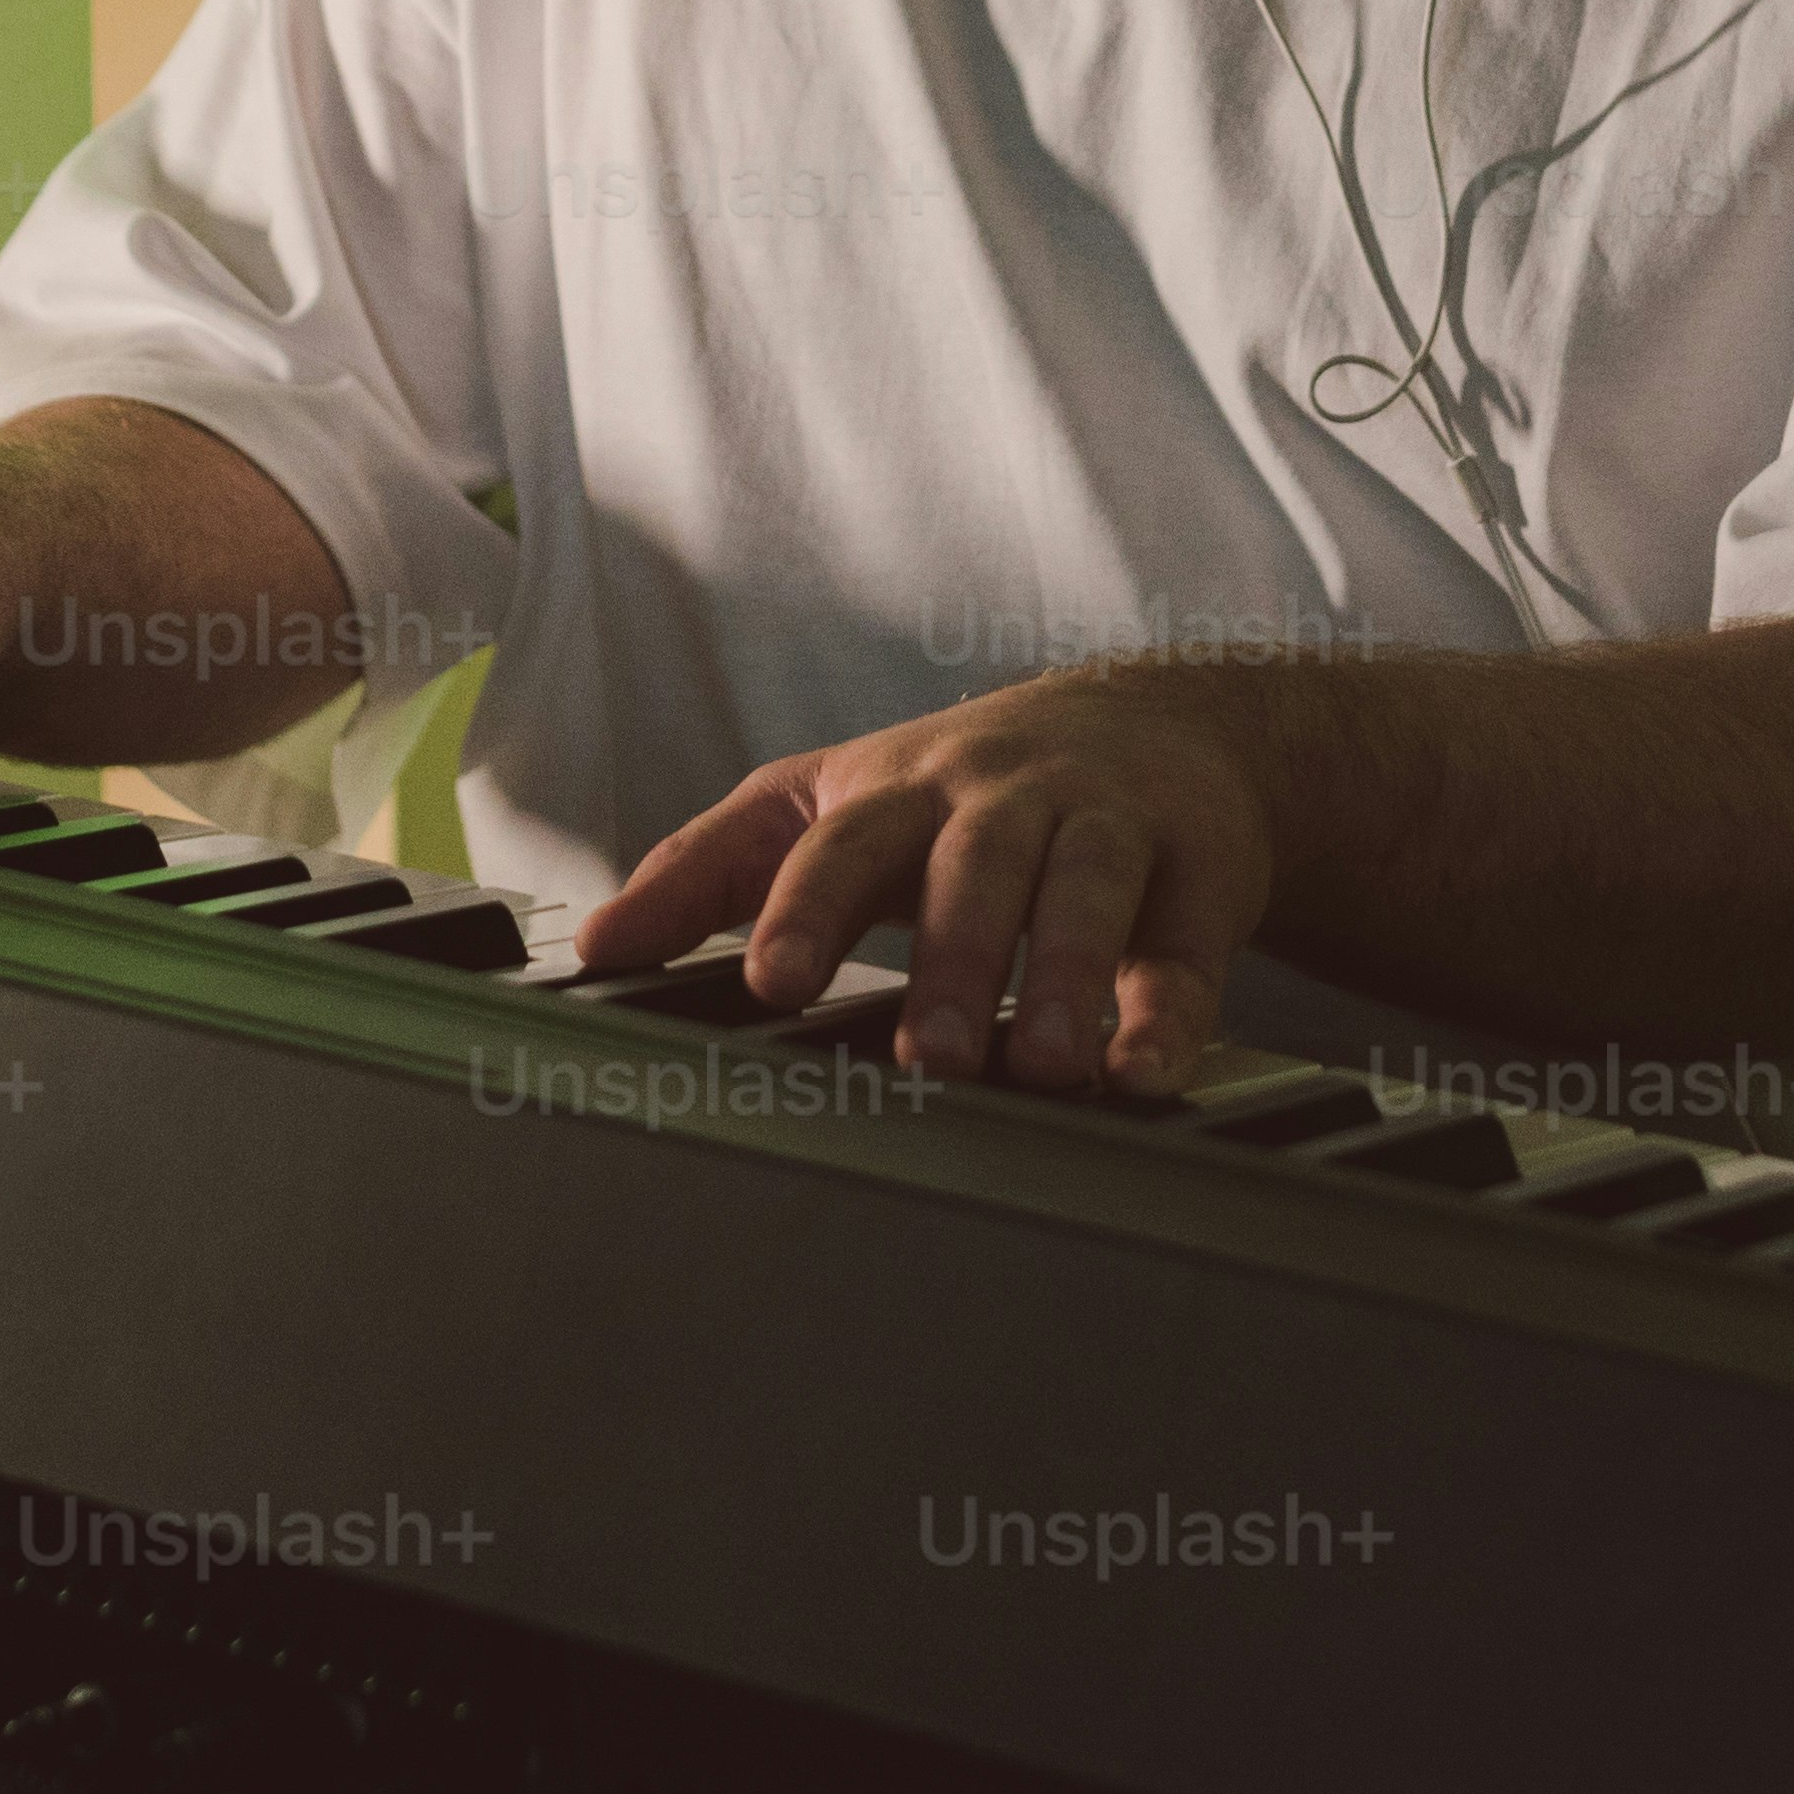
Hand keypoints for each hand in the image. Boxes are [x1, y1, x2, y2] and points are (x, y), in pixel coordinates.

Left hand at [577, 671, 1277, 1094]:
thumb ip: (715, 868)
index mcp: (905, 788)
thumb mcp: (834, 804)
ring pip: (1088, 891)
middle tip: (928, 1057)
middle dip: (955, 957)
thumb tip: (593, 943)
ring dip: (1068, 977)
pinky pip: (1189, 944)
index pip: (844, 841)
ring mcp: (1109, 823)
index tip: (772, 981)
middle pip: (976, 865)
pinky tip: (1144, 1072)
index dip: (808, 908)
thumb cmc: (964, 788)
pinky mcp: (1200, 870)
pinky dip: (1170, 1010)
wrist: (1165, 720)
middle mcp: (1006, 796)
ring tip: (1044, 1069)